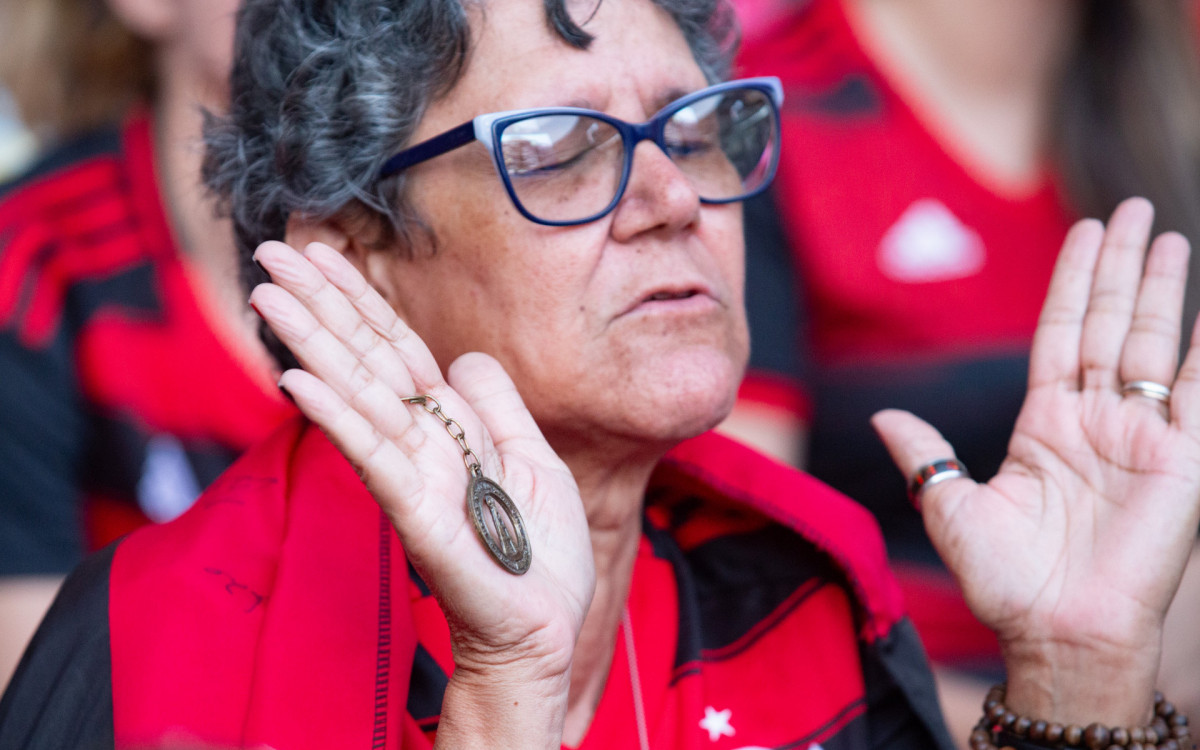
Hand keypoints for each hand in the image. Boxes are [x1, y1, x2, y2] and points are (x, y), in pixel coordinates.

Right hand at [250, 241, 593, 745]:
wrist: (548, 624)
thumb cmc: (541, 553)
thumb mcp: (534, 458)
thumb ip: (498, 406)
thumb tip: (464, 357)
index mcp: (449, 426)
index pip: (395, 348)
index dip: (359, 299)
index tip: (321, 251)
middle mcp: (421, 443)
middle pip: (365, 359)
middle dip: (319, 304)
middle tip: (270, 252)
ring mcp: (414, 476)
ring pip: (359, 396)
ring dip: (312, 343)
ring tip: (267, 295)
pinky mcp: (418, 514)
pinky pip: (374, 458)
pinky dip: (338, 417)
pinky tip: (299, 380)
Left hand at [872, 198, 1199, 723]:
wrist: (1056, 633)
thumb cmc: (1004, 582)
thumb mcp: (951, 509)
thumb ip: (925, 456)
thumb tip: (883, 417)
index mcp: (1043, 424)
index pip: (1061, 333)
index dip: (1073, 282)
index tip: (1085, 233)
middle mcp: (1095, 421)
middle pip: (1110, 324)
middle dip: (1121, 268)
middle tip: (1134, 209)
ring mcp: (1142, 437)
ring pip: (1154, 343)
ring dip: (1162, 290)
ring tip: (1169, 234)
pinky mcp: (1183, 458)